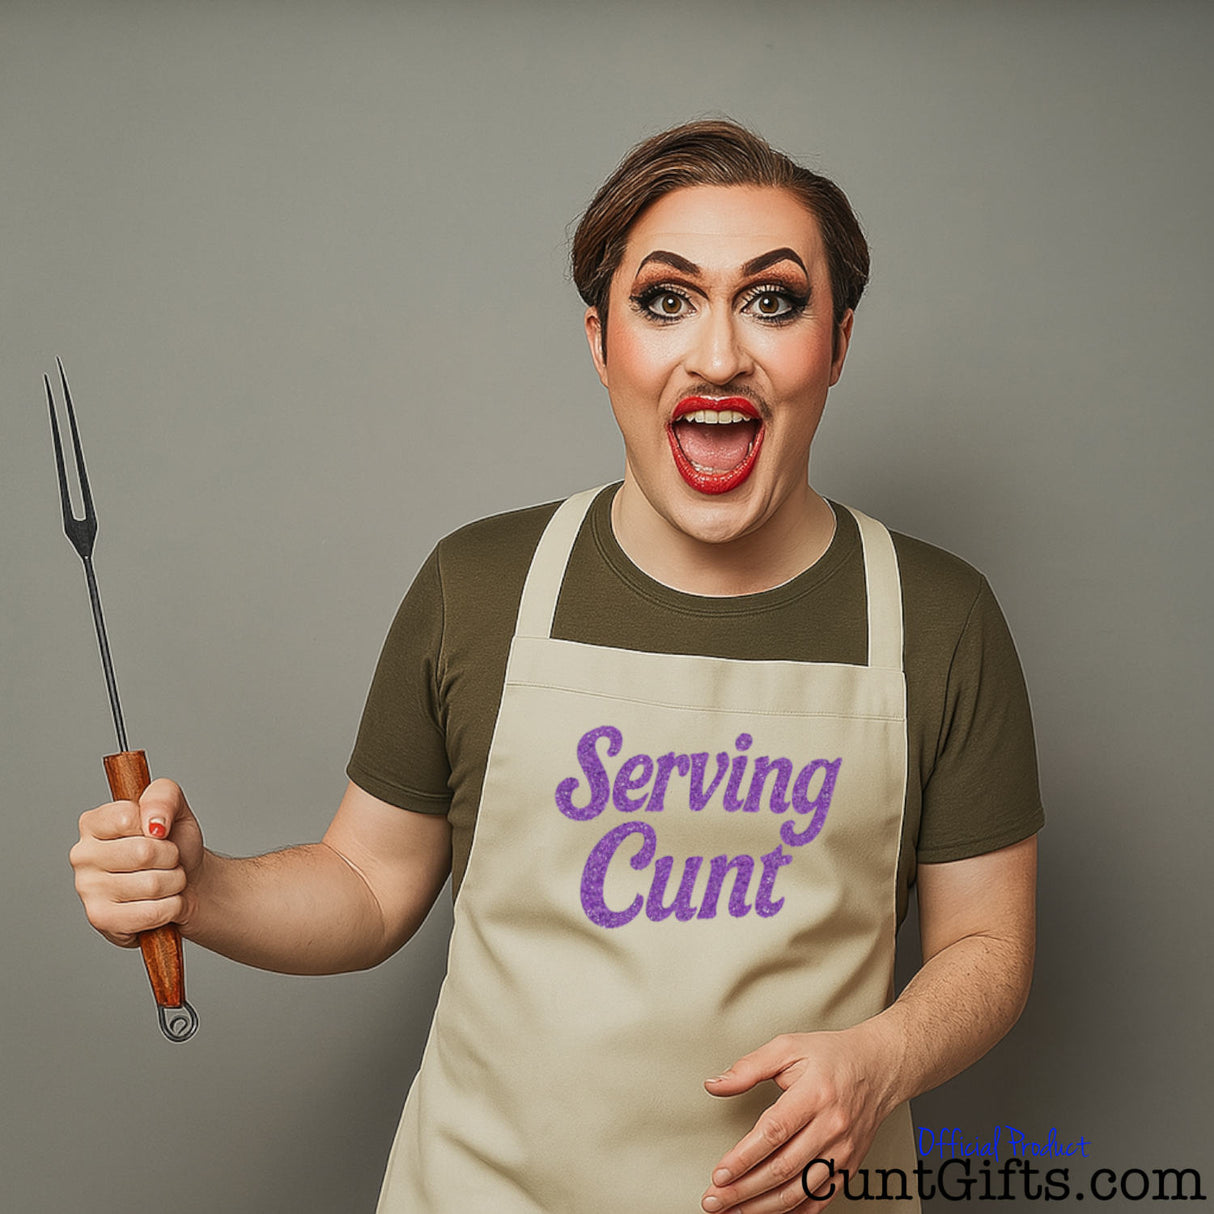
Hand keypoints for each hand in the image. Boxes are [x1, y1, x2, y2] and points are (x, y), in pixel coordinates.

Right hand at [70, 778, 205, 946]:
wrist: (190, 884)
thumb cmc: (176, 844)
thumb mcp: (177, 808)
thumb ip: (163, 795)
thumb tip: (153, 824)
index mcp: (93, 823)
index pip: (128, 817)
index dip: (158, 825)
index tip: (158, 832)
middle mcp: (82, 855)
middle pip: (143, 852)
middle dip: (171, 857)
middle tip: (167, 860)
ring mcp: (87, 889)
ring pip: (152, 885)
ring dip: (174, 883)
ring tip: (166, 881)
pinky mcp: (101, 919)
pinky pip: (151, 913)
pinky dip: (171, 907)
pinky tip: (161, 902)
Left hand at [700, 1029, 892, 1212]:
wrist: (879, 1067)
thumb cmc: (833, 1056)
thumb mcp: (788, 1047)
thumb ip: (749, 1067)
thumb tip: (715, 1083)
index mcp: (814, 1095)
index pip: (774, 1133)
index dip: (744, 1157)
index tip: (720, 1173)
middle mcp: (831, 1127)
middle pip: (783, 1168)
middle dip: (744, 1189)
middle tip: (714, 1199)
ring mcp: (842, 1151)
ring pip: (799, 1190)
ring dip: (763, 1207)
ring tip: (733, 1211)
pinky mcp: (848, 1167)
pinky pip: (820, 1199)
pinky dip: (793, 1212)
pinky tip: (768, 1213)